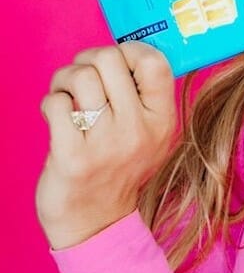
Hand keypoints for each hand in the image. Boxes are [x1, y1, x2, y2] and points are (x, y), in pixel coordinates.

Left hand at [36, 42, 176, 249]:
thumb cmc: (119, 168)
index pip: (154, 62)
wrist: (97, 222)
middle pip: (110, 59)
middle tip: (84, 76)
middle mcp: (138, 130)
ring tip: (66, 94)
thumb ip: (146, 99)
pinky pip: (56, 104)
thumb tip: (125, 54)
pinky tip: (57, 115)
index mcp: (162, 120)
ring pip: (81, 77)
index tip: (116, 61)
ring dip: (65, 78)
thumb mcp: (152, 135)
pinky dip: (51, 102)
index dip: (129, 50)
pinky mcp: (72, 157)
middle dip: (88, 59)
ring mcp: (105, 144)